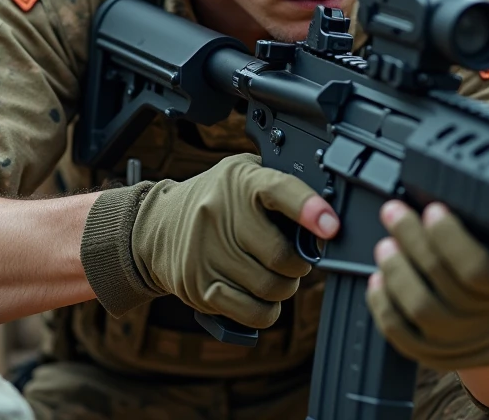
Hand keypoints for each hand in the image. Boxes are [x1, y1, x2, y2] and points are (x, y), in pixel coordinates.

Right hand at [130, 153, 338, 328]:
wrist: (157, 225)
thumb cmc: (217, 199)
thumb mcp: (245, 175)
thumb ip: (283, 188)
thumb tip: (326, 218)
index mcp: (240, 180)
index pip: (279, 190)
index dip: (309, 209)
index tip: (331, 226)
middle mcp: (219, 214)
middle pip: (282, 256)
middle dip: (300, 264)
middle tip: (296, 259)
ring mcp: (206, 253)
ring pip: (271, 289)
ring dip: (285, 288)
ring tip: (277, 275)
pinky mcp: (198, 287)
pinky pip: (252, 312)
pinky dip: (267, 310)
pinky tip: (260, 295)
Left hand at [366, 200, 488, 370]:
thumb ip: (486, 224)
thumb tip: (443, 186)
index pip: (478, 268)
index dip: (449, 238)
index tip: (432, 208)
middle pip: (445, 286)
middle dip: (413, 242)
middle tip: (394, 212)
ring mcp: (467, 343)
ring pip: (423, 312)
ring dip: (397, 273)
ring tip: (385, 245)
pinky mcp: (439, 357)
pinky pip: (404, 337)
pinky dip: (384, 307)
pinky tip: (377, 281)